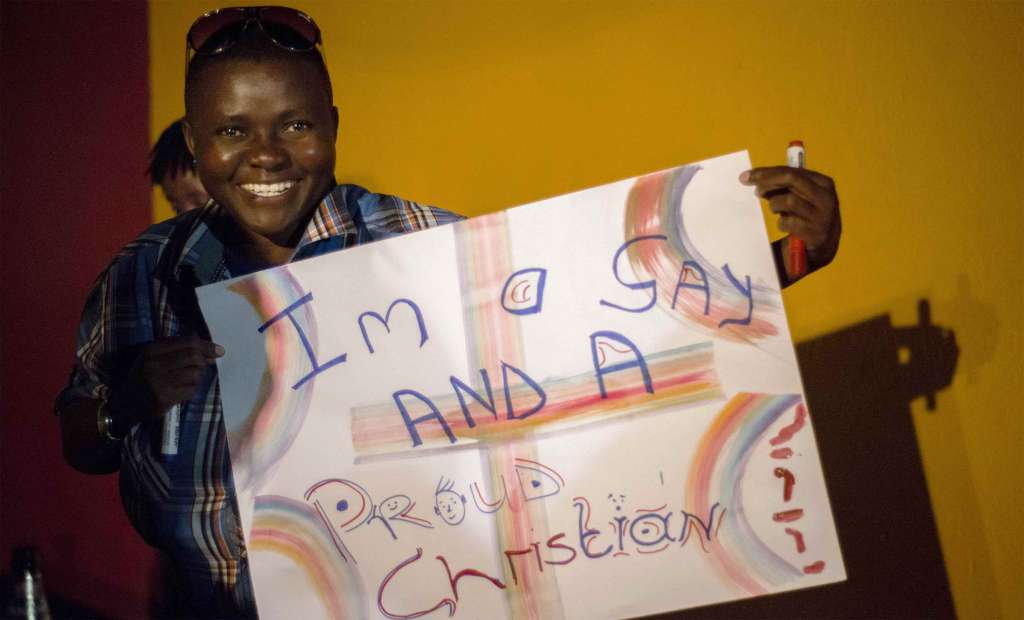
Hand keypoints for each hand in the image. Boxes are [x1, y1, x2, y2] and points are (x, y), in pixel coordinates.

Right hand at [110, 336, 224, 428]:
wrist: (125, 404)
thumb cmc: (143, 377)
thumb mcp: (153, 357)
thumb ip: (178, 350)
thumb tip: (211, 350)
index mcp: (150, 351)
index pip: (186, 343)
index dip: (206, 345)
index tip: (219, 350)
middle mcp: (153, 365)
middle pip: (193, 357)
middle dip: (205, 360)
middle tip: (208, 363)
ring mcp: (158, 383)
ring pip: (194, 374)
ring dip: (198, 376)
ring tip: (190, 378)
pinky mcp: (163, 399)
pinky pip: (191, 390)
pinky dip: (192, 389)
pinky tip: (184, 390)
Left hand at [740, 166, 840, 275]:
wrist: (824, 244)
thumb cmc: (806, 215)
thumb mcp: (799, 197)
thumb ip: (782, 187)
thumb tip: (756, 179)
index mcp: (822, 183)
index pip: (791, 170)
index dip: (767, 172)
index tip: (747, 176)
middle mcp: (825, 196)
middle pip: (791, 179)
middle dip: (767, 181)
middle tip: (753, 189)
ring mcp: (821, 215)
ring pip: (788, 200)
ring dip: (775, 205)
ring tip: (775, 210)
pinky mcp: (815, 232)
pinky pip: (788, 222)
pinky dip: (781, 223)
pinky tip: (784, 225)